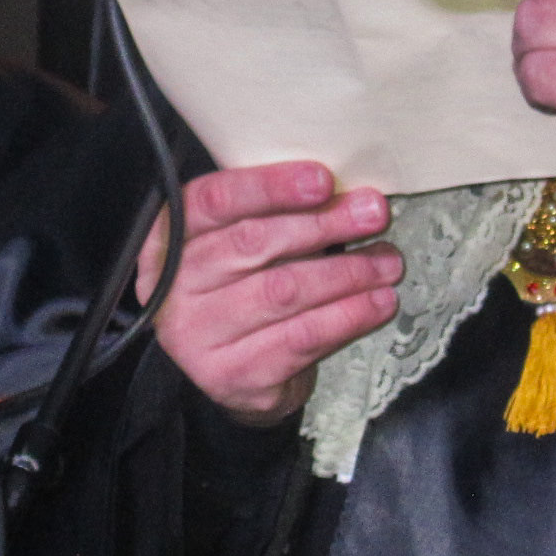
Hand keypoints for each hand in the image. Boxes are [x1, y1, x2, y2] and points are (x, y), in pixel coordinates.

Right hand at [141, 162, 401, 423]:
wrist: (235, 373)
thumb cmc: (244, 289)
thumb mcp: (241, 244)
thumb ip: (272, 214)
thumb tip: (347, 192)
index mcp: (168, 239)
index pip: (214, 201)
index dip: (270, 187)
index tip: (324, 180)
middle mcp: (172, 288)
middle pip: (253, 244)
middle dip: (324, 224)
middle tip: (373, 213)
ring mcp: (197, 337)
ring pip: (283, 292)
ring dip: (347, 272)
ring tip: (387, 261)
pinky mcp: (233, 376)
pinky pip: (301, 338)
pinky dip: (348, 316)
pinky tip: (378, 302)